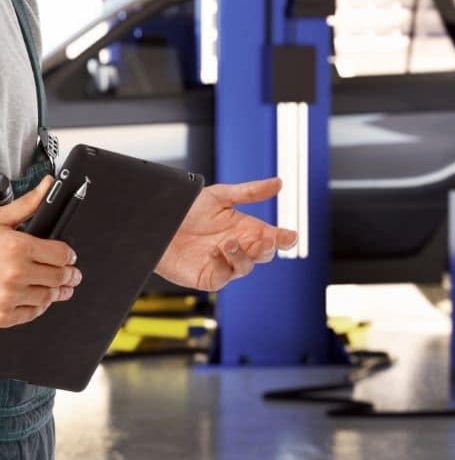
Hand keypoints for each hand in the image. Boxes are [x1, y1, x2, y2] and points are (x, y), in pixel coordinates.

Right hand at [0, 177, 81, 327]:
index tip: (71, 257)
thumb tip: (47, 186)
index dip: (70, 255)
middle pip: (58, 276)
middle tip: (74, 275)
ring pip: (47, 296)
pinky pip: (30, 314)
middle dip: (70, 275)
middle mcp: (15, 274)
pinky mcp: (1, 315)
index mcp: (17, 248)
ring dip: (58, 292)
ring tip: (62, 289)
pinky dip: (40, 308)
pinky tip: (41, 302)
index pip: (61, 254)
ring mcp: (8, 297)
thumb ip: (27, 205)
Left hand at [155, 178, 297, 291]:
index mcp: (245, 228)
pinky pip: (224, 276)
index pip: (272, 236)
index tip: (291, 236)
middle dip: (268, 248)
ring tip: (227, 242)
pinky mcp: (209, 277)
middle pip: (264, 254)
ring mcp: (225, 264)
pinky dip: (222, 265)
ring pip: (246, 266)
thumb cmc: (186, 209)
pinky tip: (213, 252)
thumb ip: (250, 192)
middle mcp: (238, 247)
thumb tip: (279, 183)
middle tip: (267, 239)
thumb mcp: (220, 195)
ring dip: (241, 255)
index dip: (284, 238)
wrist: (158, 223)